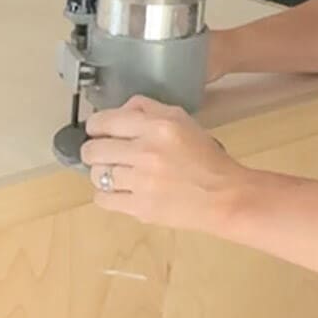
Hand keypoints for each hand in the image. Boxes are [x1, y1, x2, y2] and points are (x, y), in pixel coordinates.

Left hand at [81, 95, 247, 231]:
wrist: (225, 196)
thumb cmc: (205, 158)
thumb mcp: (182, 120)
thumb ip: (147, 108)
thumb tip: (118, 110)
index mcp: (157, 127)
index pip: (104, 121)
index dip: (95, 126)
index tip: (97, 131)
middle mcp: (145, 152)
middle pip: (93, 149)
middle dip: (93, 151)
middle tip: (101, 154)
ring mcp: (141, 182)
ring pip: (96, 175)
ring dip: (101, 173)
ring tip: (114, 173)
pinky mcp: (140, 208)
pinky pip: (103, 199)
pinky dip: (105, 195)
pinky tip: (117, 191)